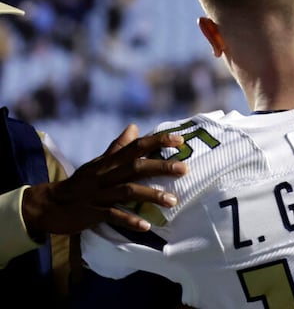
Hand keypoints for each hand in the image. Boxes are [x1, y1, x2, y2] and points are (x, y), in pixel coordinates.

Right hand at [21, 124, 185, 238]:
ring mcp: (99, 194)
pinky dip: (130, 220)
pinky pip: (113, 216)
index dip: (158, 142)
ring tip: (173, 201)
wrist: (49, 205)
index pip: (136, 147)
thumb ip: (118, 147)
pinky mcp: (92, 212)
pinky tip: (146, 226)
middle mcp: (106, 175)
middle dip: (161, 167)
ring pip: (128, 191)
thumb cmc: (80, 183)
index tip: (180, 140)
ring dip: (151, 196)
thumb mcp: (98, 163)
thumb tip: (135, 127)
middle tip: (185, 169)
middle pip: (136, 167)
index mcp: (109, 162)